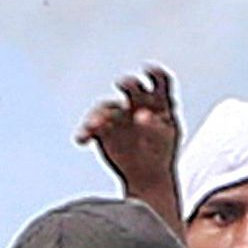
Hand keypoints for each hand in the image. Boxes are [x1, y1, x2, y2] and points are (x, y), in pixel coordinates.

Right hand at [75, 65, 185, 214]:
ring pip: (106, 107)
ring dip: (99, 113)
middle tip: (122, 83)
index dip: (154, 72)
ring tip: (94, 125)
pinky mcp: (103, 130)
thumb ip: (156, 127)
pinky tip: (82, 140)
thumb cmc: (162, 155)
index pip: (159, 80)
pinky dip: (84, 132)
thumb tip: (142, 115)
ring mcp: (118, 116)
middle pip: (132, 87)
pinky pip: (90, 127)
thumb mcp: (165, 141)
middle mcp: (136, 104)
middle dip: (127, 83)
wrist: (148, 177)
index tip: (148, 70)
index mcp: (158, 102)